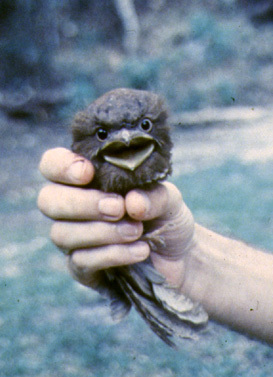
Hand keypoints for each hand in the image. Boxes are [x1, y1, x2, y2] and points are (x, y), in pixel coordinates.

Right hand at [38, 147, 194, 289]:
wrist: (179, 256)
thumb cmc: (165, 217)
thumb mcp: (168, 199)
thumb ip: (153, 195)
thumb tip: (132, 202)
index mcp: (88, 180)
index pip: (52, 164)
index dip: (61, 166)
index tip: (88, 173)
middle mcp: (73, 207)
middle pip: (48, 200)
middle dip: (82, 203)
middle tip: (118, 208)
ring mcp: (75, 239)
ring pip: (62, 233)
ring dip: (102, 231)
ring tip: (137, 230)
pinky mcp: (83, 268)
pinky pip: (81, 261)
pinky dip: (112, 254)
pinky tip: (140, 250)